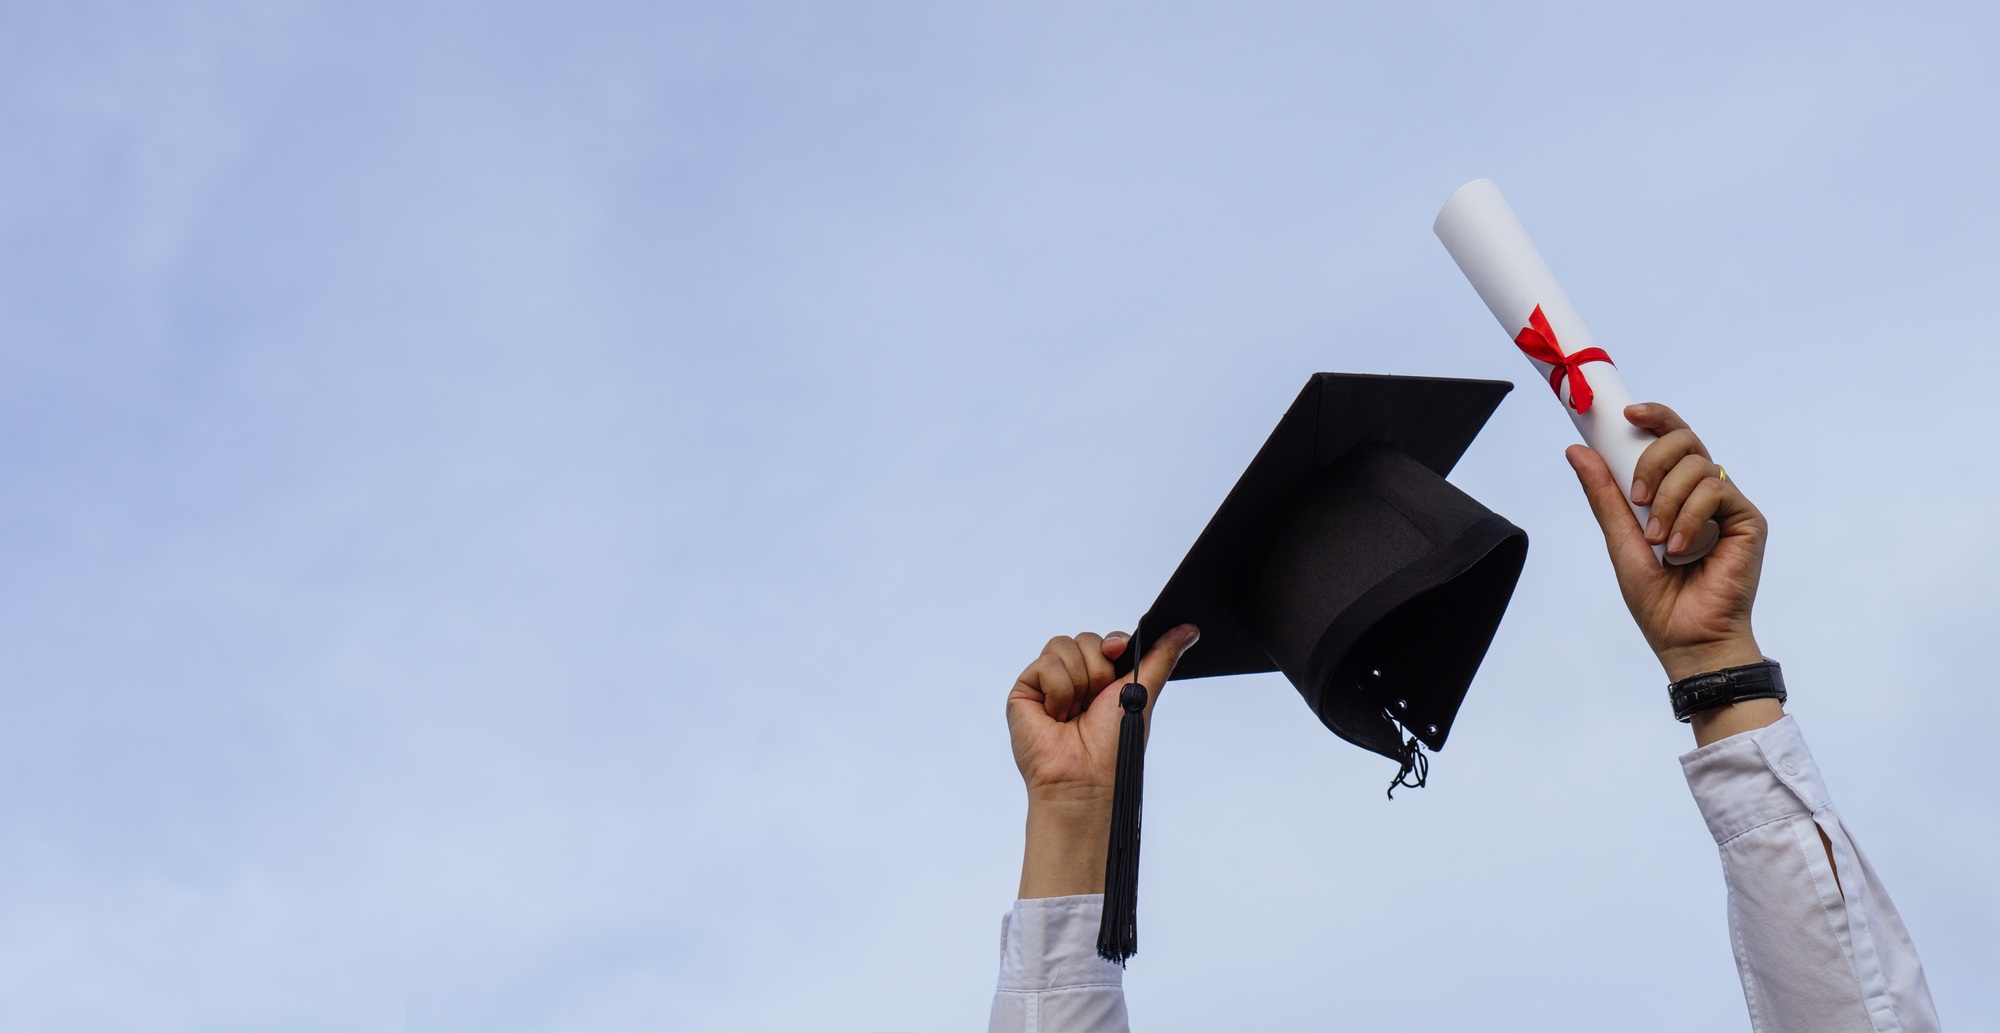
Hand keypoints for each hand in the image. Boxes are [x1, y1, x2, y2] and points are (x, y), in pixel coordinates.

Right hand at [1006, 625, 1198, 897]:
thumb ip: (1162, 656)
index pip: (1106, 640)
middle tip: (1095, 703)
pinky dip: (1058, 690)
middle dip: (1097, 670)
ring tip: (1074, 713)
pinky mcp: (1025, 691)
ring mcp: (1048, 684)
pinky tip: (1057, 715)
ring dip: (1078, 683)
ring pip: (1062, 647)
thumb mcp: (1143, 693)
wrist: (1085, 779)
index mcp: (1103, 680)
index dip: (1114, 643)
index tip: (1119, 654)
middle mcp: (1076, 679)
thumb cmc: (1113, 748)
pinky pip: (1044, 664)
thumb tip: (1189, 629)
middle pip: (1085, 639)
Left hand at [1566, 404, 1778, 744]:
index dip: (1655, 417)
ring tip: (1659, 543)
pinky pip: (1717, 491)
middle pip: (1686, 439)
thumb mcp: (1620, 540)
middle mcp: (1704, 493)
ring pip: (1699, 465)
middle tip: (1638, 502)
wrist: (1688, 639)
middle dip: (1653, 460)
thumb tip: (1576, 450)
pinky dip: (1691, 517)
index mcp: (1675, 493)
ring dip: (1669, 502)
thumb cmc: (1657, 599)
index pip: (1671, 439)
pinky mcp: (1750, 521)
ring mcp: (1728, 505)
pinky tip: (1681, 549)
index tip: (1628, 414)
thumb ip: (1604, 495)